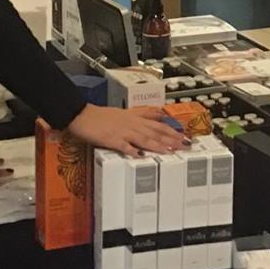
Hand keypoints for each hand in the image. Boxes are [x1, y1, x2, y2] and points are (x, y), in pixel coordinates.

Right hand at [65, 103, 186, 157]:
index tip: (186, 137)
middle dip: (171, 139)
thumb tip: (160, 114)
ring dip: (157, 145)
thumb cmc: (103, 116)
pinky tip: (139, 156)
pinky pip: (123, 145)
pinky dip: (132, 150)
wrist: (83, 115)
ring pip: (143, 138)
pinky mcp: (111, 139)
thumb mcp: (127, 112)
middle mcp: (132, 124)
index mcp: (136, 119)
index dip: (173, 131)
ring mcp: (122, 132)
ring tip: (169, 150)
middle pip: (155, 132)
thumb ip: (144, 114)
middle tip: (185, 146)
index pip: (159, 125)